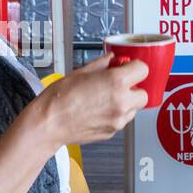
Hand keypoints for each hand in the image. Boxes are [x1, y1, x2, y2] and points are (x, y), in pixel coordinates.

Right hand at [33, 54, 150, 150]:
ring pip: (134, 109)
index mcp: (116, 82)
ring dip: (126, 103)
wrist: (49, 123)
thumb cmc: (59, 99)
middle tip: (119, 85)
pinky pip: (122, 120)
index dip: (135, 67)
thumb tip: (111, 61)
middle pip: (143, 94)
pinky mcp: (112, 132)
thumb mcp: (81, 72)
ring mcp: (118, 120)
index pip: (143, 69)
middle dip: (133, 88)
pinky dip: (115, 115)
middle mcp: (122, 102)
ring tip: (105, 99)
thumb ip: (102, 64)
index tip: (128, 67)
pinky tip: (98, 111)